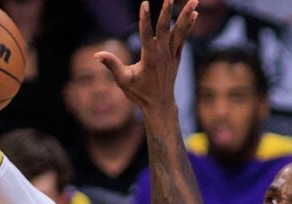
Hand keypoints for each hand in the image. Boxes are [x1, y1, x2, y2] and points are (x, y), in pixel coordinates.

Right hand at [95, 0, 197, 115]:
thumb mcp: (123, 81)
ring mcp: (172, 55)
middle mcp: (163, 55)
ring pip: (179, 32)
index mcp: (149, 59)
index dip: (145, 19)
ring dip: (186, 15)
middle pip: (166, 29)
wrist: (160, 105)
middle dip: (168, 12)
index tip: (145, 3)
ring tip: (195, 1)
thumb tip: (96, 54)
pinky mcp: (177, 57)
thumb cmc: (139, 94)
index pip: (146, 35)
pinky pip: (183, 38)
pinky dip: (188, 26)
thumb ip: (112, 65)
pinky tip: (194, 14)